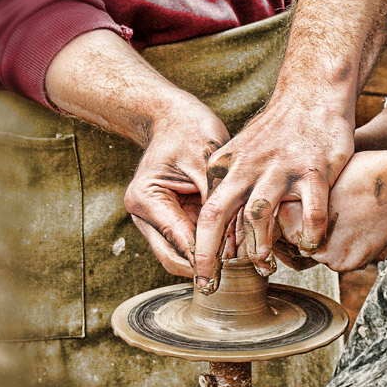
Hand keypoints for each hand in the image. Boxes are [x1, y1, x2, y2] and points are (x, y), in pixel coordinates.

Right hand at [124, 95, 229, 276]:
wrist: (175, 117)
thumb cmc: (190, 129)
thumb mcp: (207, 159)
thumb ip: (216, 199)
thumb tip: (235, 240)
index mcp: (146, 198)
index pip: (179, 240)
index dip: (208, 256)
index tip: (238, 264)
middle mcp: (144, 215)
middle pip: (174, 259)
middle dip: (206, 265)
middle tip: (243, 269)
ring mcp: (155, 220)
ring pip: (181, 257)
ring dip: (208, 259)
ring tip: (243, 259)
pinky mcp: (170, 220)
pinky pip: (190, 243)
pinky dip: (210, 247)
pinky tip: (235, 245)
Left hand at [193, 101, 353, 290]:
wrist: (311, 94)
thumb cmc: (277, 134)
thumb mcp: (242, 157)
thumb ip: (231, 193)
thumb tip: (222, 236)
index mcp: (225, 166)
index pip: (204, 213)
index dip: (200, 248)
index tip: (202, 274)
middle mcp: (246, 167)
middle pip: (217, 216)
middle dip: (209, 256)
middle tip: (210, 285)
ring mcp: (280, 168)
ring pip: (259, 216)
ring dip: (259, 249)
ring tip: (264, 268)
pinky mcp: (314, 169)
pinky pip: (310, 212)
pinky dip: (309, 234)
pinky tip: (310, 245)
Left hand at [277, 150, 386, 271]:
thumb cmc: (359, 174)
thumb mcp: (320, 178)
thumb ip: (300, 199)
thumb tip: (287, 214)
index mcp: (289, 212)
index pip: (276, 228)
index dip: (288, 222)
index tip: (299, 215)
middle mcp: (301, 238)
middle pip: (294, 245)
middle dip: (304, 237)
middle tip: (329, 220)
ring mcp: (323, 254)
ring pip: (316, 255)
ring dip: (325, 244)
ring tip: (348, 220)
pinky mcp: (344, 264)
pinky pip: (337, 261)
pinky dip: (345, 249)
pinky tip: (360, 230)